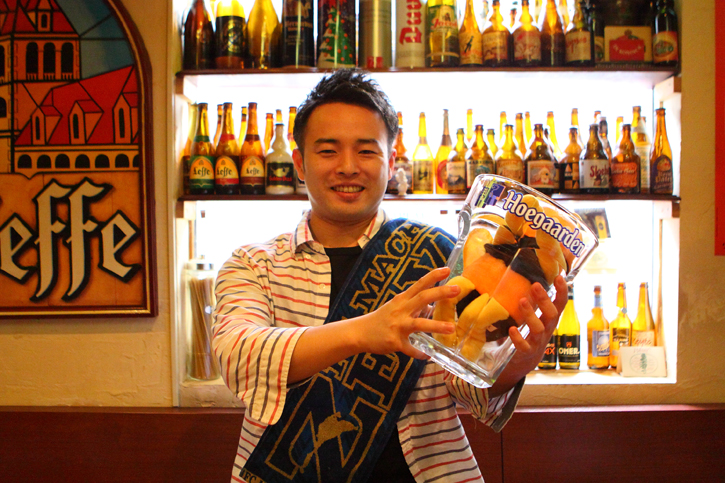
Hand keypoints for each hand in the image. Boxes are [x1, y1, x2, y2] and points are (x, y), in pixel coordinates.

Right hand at [352, 267, 459, 359]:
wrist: (360, 332)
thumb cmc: (381, 319)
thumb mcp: (397, 308)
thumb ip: (414, 306)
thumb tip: (432, 306)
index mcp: (402, 300)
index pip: (419, 284)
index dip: (433, 276)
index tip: (448, 269)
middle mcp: (401, 310)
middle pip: (423, 298)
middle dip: (441, 293)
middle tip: (458, 290)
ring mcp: (398, 326)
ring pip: (418, 324)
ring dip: (436, 326)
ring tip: (452, 328)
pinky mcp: (395, 341)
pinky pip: (410, 349)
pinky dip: (419, 353)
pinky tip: (427, 355)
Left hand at [489, 275, 566, 396]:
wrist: (524, 361)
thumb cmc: (530, 332)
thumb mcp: (536, 316)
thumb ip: (534, 301)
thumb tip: (529, 276)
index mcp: (550, 319)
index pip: (560, 304)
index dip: (562, 291)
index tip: (559, 277)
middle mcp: (547, 329)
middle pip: (551, 314)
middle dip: (544, 300)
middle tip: (535, 285)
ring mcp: (537, 341)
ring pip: (538, 328)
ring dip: (530, 314)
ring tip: (522, 301)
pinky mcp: (526, 352)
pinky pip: (524, 346)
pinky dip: (518, 338)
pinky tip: (512, 329)